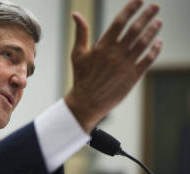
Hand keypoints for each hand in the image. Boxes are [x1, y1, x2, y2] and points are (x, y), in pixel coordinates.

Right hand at [64, 0, 162, 132]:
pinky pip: (147, 60)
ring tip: (158, 22)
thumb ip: (80, 32)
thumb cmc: (81, 77)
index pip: (119, 22)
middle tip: (155, 6)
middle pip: (135, 29)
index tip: (139, 1)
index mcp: (101, 46)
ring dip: (153, 31)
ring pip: (143, 43)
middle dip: (147, 15)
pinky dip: (155, 50)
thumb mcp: (77, 53)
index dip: (131, 9)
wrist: (87, 102)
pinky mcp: (132, 77)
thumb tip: (76, 14)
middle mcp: (115, 54)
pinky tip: (158, 43)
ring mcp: (125, 65)